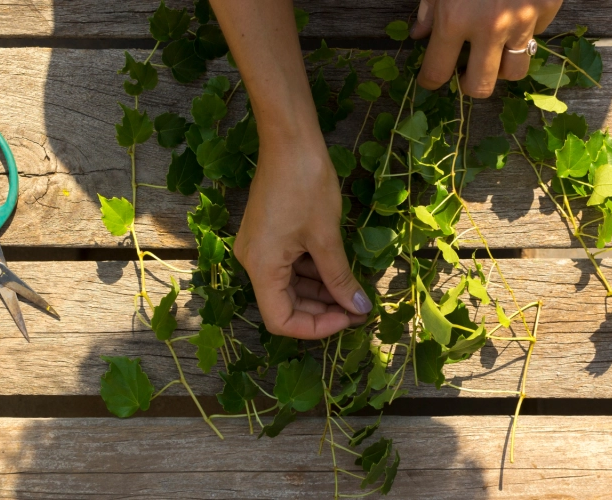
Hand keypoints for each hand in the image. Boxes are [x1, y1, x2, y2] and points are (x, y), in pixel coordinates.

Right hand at [233, 132, 370, 338]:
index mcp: (261, 267)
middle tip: (357, 309)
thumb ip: (340, 278)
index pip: (281, 320)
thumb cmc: (306, 184)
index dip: (315, 328)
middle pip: (284, 305)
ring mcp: (258, 249)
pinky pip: (288, 266)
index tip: (348, 319)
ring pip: (288, 286)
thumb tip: (358, 309)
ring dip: (319, 292)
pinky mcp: (266, 236)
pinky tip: (338, 272)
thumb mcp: (326, 236)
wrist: (288, 139)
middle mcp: (253, 262)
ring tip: (352, 292)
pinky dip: (312, 273)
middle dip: (321, 310)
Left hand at [411, 0, 562, 96]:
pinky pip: (535, 37)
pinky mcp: (547, 9)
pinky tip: (515, 14)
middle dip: (470, 85)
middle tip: (466, 74)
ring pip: (514, 71)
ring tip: (493, 52)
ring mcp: (523, 21)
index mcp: (454, 20)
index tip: (431, 80)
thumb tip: (420, 35)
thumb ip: (429, 8)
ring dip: (501, 67)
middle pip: (480, 87)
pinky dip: (524, 32)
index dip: (430, 81)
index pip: (437, 73)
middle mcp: (489, 28)